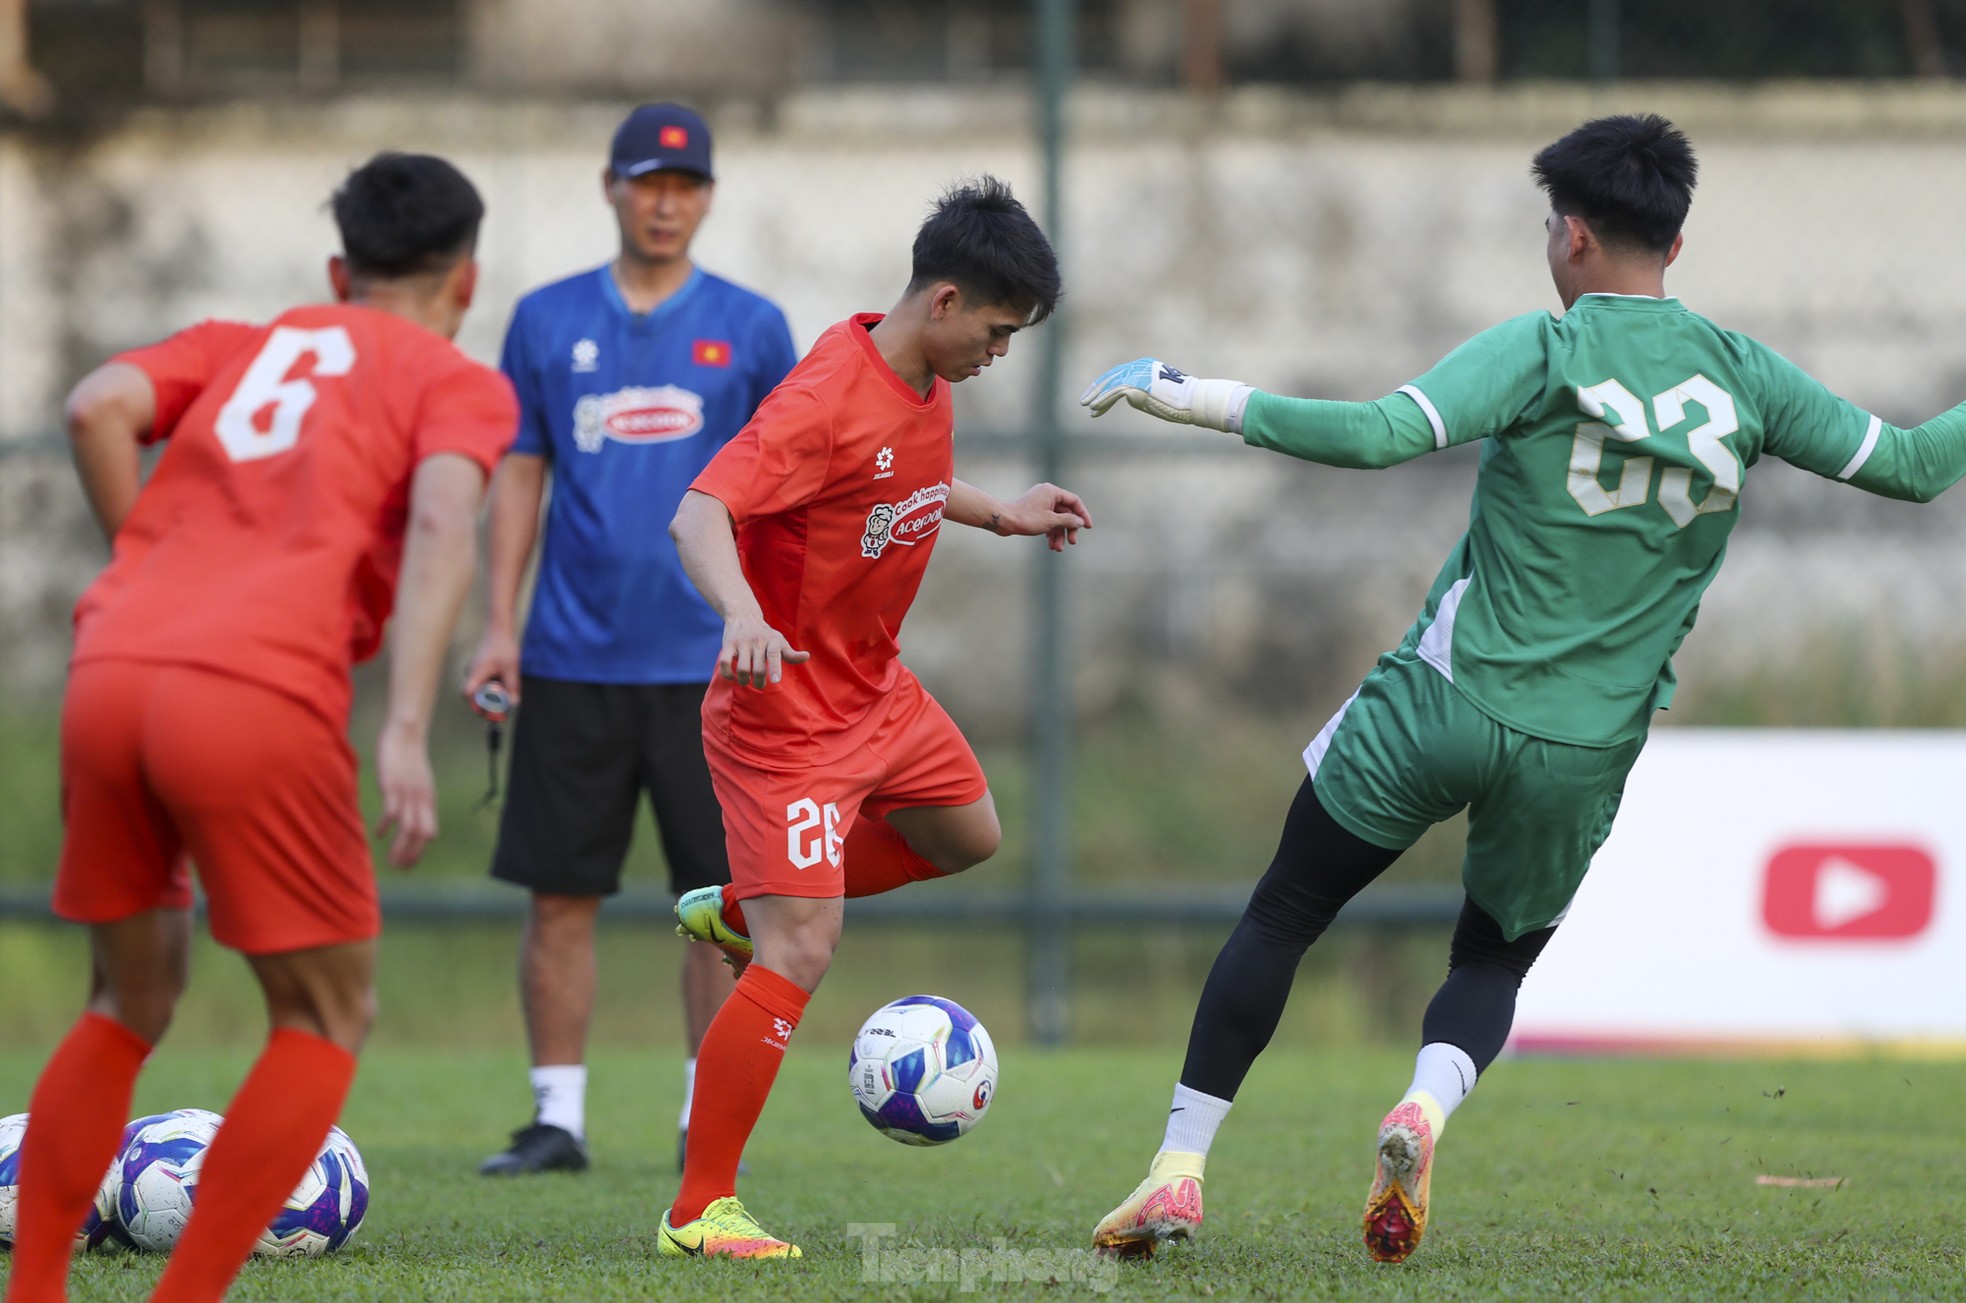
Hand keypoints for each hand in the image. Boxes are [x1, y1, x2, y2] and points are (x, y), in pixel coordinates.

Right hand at [374, 721, 436, 868]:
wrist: (407, 734)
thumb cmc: (410, 760)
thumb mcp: (420, 784)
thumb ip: (419, 802)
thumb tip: (415, 818)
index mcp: (428, 802)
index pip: (429, 834)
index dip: (418, 851)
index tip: (407, 865)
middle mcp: (421, 801)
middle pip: (421, 837)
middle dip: (410, 856)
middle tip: (398, 869)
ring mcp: (408, 795)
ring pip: (409, 829)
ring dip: (400, 849)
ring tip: (390, 862)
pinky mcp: (393, 787)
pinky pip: (392, 811)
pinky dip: (387, 826)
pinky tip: (379, 834)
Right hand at [461, 628, 520, 705]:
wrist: (500, 629)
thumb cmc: (504, 646)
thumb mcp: (511, 668)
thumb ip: (512, 686)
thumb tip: (514, 703)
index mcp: (476, 673)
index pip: (468, 694)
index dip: (476, 705)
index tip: (488, 712)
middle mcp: (472, 672)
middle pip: (473, 694)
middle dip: (485, 703)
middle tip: (499, 709)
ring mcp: (474, 670)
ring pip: (479, 688)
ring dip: (489, 694)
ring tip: (504, 691)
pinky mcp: (480, 667)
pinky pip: (482, 681)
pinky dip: (491, 686)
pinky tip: (503, 681)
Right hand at [718, 613, 808, 688]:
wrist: (743, 616)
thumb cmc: (765, 635)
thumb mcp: (779, 642)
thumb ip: (791, 654)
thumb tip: (806, 656)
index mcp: (772, 640)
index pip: (774, 654)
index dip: (775, 668)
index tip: (775, 681)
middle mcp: (757, 640)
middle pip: (758, 668)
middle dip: (760, 681)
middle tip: (760, 684)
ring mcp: (742, 642)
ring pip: (742, 668)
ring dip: (744, 680)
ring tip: (746, 681)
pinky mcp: (728, 645)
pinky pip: (724, 662)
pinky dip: (727, 674)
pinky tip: (732, 676)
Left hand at [992, 483, 1092, 551]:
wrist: (1003, 521)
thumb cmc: (1026, 518)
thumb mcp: (1051, 521)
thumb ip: (1068, 520)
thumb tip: (1080, 522)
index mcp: (1052, 491)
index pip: (1074, 501)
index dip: (1083, 514)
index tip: (1088, 527)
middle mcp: (1047, 494)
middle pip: (1066, 512)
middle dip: (1069, 529)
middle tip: (1072, 542)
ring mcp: (1040, 503)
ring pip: (1056, 519)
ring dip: (1059, 534)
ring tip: (1057, 548)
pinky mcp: (1034, 512)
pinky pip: (1047, 521)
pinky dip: (1050, 533)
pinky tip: (1050, 545)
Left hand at [1078, 358, 1250, 431]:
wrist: (1193, 400)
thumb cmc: (1180, 402)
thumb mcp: (1157, 396)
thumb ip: (1142, 394)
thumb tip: (1130, 398)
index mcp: (1145, 366)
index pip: (1120, 374)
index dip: (1106, 386)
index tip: (1096, 399)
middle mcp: (1140, 366)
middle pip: (1113, 376)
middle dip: (1097, 389)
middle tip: (1084, 401)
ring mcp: (1139, 373)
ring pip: (1111, 383)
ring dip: (1096, 396)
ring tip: (1086, 406)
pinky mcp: (1138, 383)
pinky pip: (1115, 392)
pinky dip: (1103, 400)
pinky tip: (1094, 408)